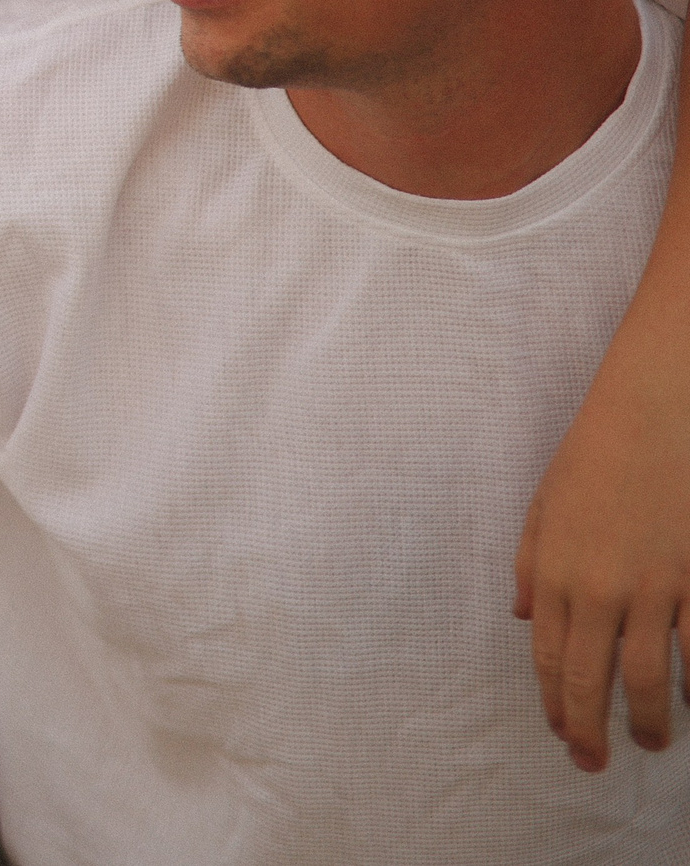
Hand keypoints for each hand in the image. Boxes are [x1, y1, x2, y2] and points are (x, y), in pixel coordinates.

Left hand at [516, 332, 689, 770]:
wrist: (656, 414)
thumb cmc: (595, 454)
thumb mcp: (544, 505)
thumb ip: (530, 565)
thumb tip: (523, 619)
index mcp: (555, 573)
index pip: (550, 659)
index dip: (555, 704)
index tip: (561, 733)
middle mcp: (601, 589)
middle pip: (593, 682)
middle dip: (591, 732)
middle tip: (594, 764)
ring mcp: (656, 588)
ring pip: (651, 679)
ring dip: (652, 721)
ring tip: (654, 743)